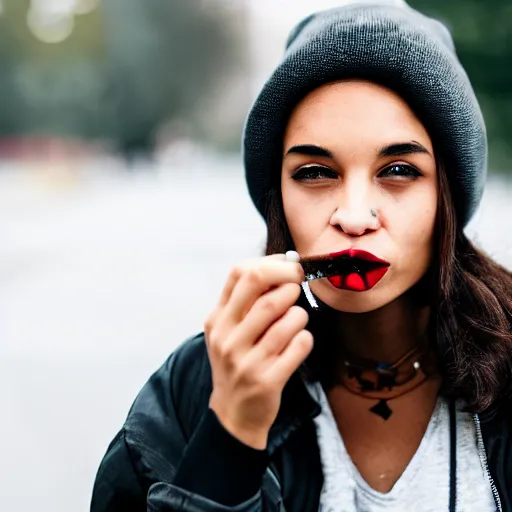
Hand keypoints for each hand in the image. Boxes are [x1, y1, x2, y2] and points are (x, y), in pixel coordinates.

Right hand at [205, 254, 312, 448]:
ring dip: (300, 313)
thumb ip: (247, 302)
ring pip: (287, 316)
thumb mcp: (229, 331)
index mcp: (217, 320)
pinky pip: (300, 345)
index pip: (239, 273)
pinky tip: (298, 343)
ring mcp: (246, 360)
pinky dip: (305, 338)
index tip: (288, 266)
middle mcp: (227, 337)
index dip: (270, 263)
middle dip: (288, 280)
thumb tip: (281, 265)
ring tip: (296, 320)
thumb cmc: (237, 364)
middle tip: (298, 284)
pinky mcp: (267, 381)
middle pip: (261, 287)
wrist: (233, 415)